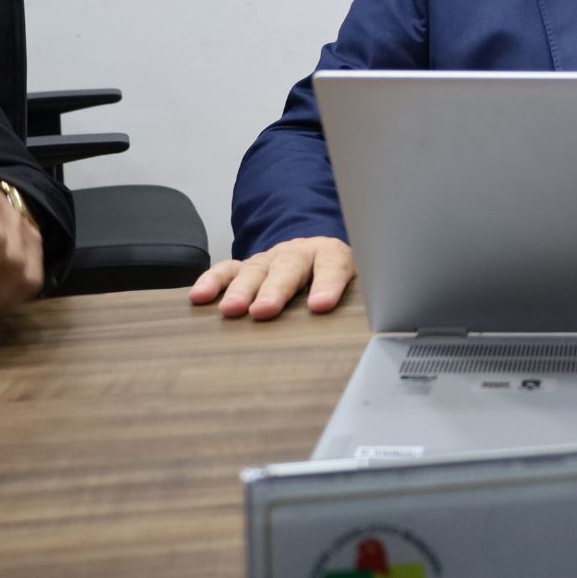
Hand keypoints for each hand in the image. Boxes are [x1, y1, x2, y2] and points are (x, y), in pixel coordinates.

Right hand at [188, 236, 355, 319]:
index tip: (320, 305)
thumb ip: (363, 300)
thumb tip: (377, 324)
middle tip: (264, 310)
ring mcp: (271, 258)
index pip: (332, 267)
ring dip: (241, 289)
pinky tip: (199, 297)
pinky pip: (227, 270)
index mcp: (332, 256)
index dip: (327, 285)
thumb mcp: (359, 285)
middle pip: (288, 268)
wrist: (321, 254)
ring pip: (255, 269)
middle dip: (275, 289)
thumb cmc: (339, 279)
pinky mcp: (248, 266)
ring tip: (230, 310)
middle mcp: (299, 253)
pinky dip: (212, 282)